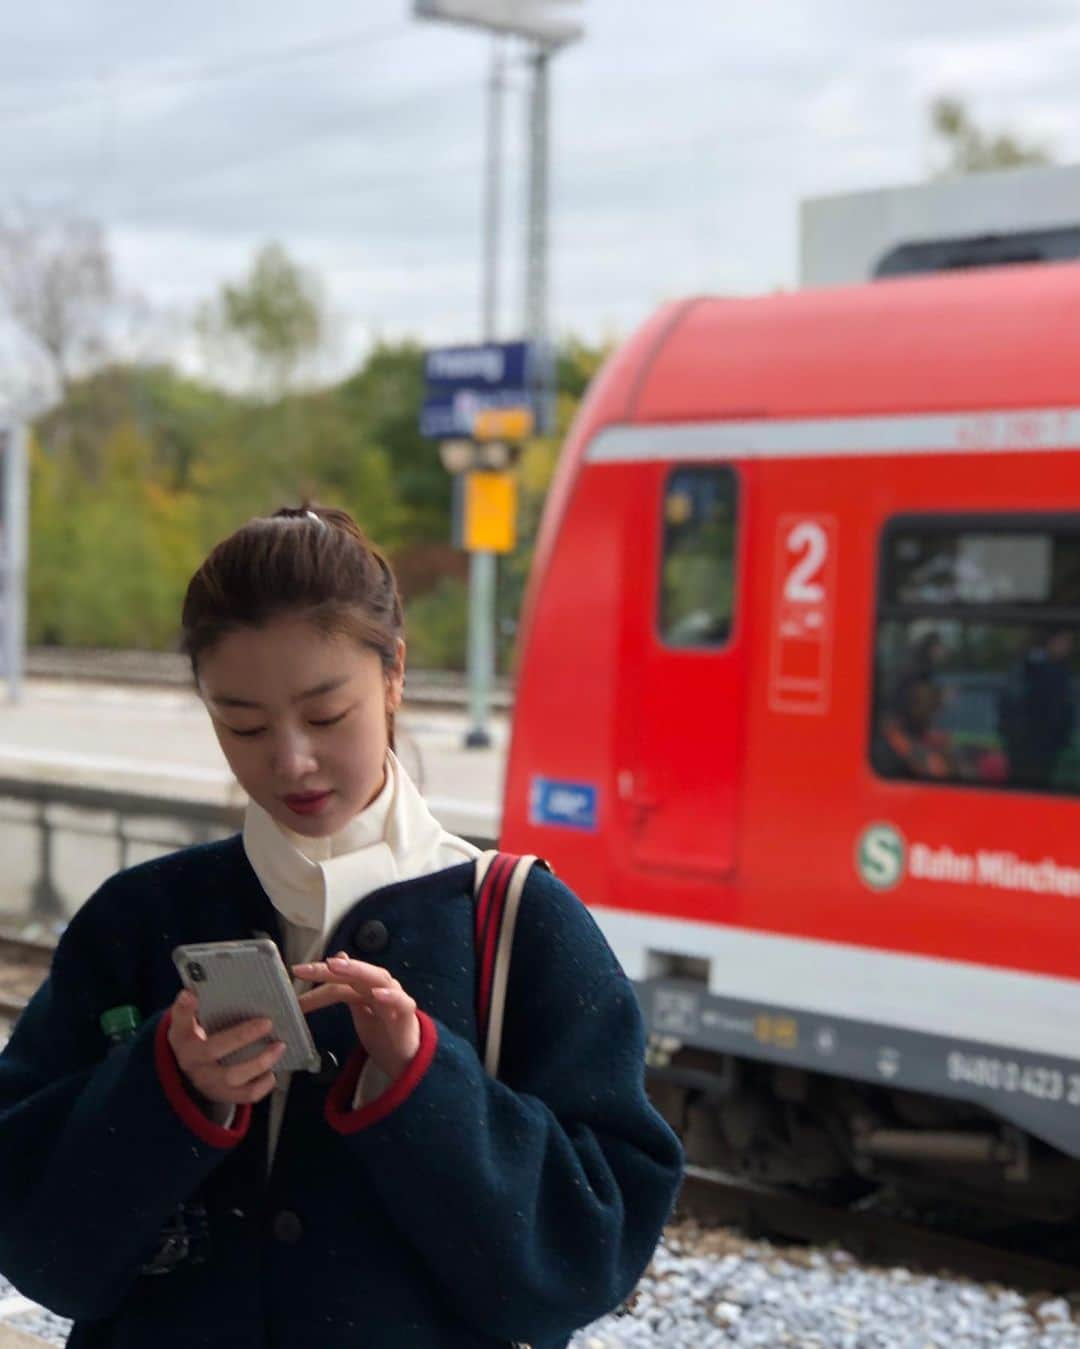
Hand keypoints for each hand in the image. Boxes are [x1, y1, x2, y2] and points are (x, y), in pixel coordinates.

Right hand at [166, 988, 285, 1105]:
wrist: (195, 1074)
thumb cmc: (198, 1040)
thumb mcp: (188, 1024)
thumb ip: (190, 1009)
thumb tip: (190, 993)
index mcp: (184, 1039)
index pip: (180, 1022)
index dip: (184, 1010)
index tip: (191, 994)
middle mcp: (193, 1063)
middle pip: (213, 1049)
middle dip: (241, 1036)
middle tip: (267, 1022)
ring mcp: (209, 1082)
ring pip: (233, 1076)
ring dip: (260, 1062)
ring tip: (279, 1046)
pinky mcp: (226, 1096)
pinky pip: (247, 1095)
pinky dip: (263, 1084)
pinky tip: (272, 1071)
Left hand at [292, 953, 419, 1079]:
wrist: (409, 1057)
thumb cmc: (383, 1032)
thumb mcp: (359, 1009)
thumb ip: (346, 988)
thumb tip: (335, 960)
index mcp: (366, 986)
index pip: (338, 979)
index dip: (317, 978)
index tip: (294, 978)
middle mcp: (380, 986)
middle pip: (353, 973)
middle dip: (328, 970)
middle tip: (305, 969)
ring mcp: (394, 997)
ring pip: (376, 978)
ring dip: (356, 970)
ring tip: (335, 966)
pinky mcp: (407, 1013)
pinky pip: (400, 1001)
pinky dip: (390, 996)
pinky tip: (377, 993)